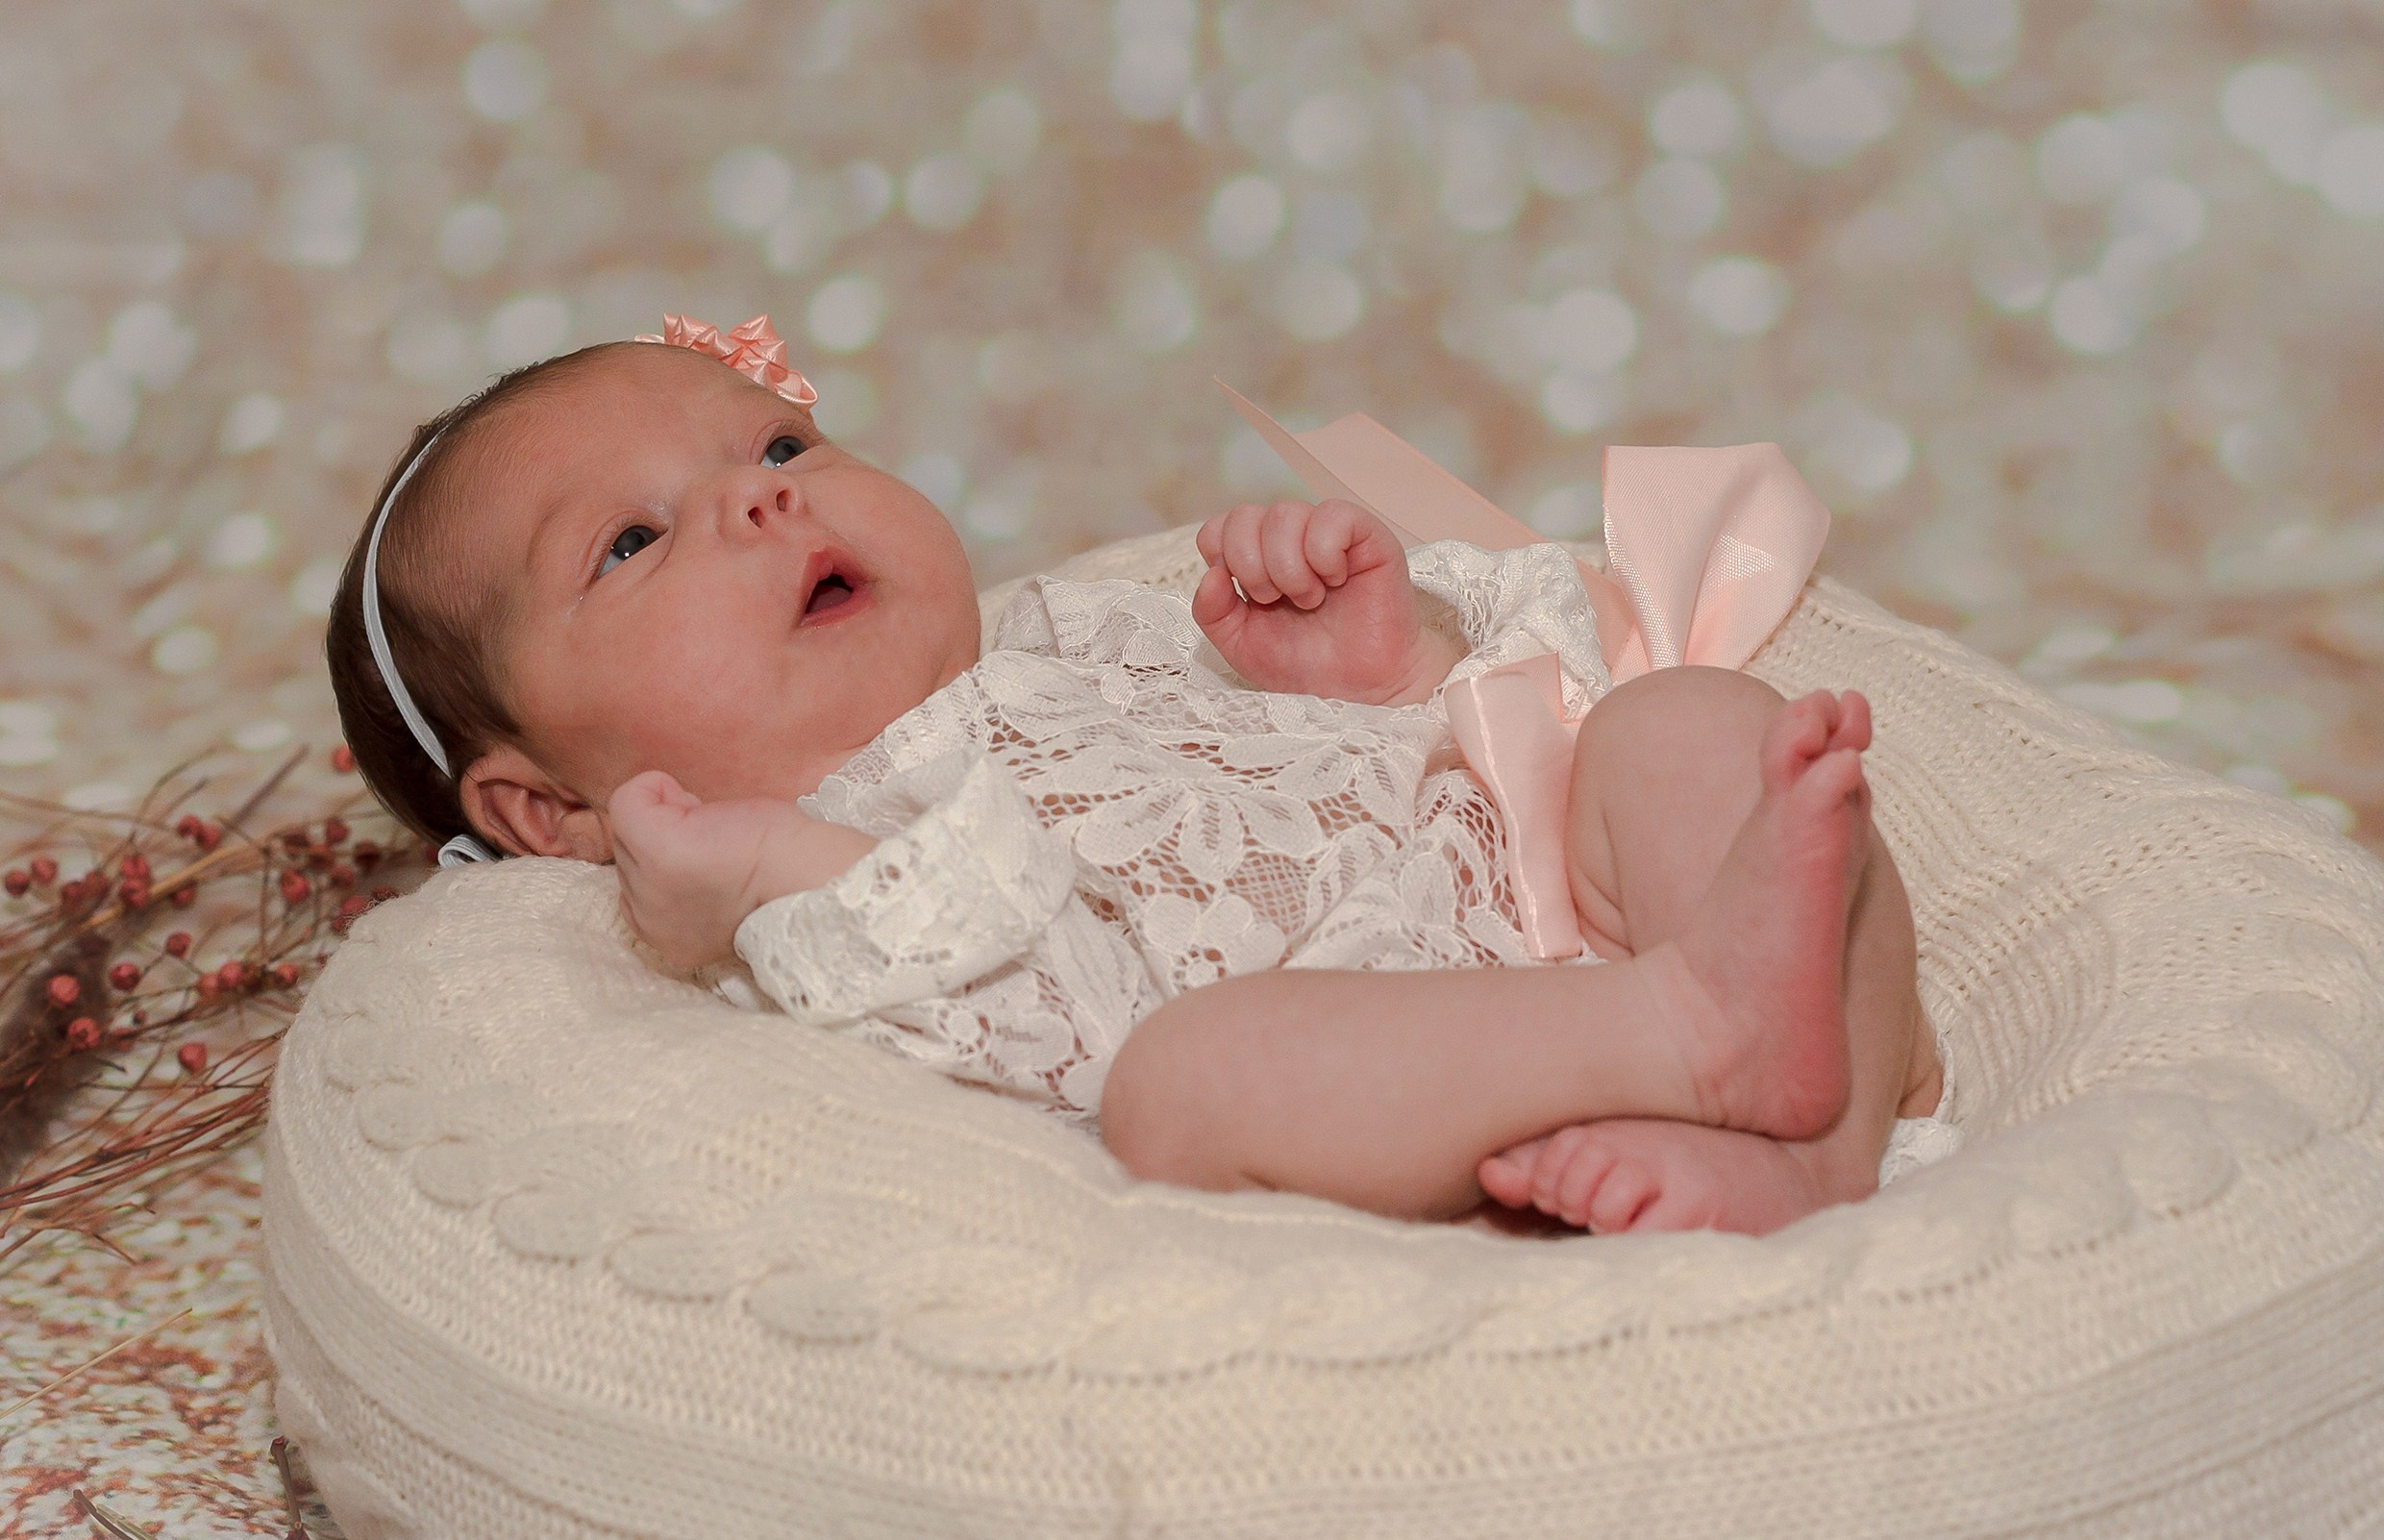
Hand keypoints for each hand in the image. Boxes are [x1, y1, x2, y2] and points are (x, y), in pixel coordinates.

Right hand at [609, 770, 874, 971]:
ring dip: (672, 811)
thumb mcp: (719, 892)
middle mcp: (646, 921)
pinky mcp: (654, 849)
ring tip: (717, 830)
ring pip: (628, 823)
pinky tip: (699, 806)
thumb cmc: (786, 876)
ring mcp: (644, 885)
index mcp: (665, 937)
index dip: (674, 852)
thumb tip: (666, 826)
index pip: (637, 878)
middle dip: (672, 829)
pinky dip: (659, 788)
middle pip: (628, 848)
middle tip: (722, 841)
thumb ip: (682, 879)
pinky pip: (628, 798)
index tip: (717, 858)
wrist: (812, 881)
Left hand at [1191, 498, 1457, 704]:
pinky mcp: (1365, 534)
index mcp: (1255, 559)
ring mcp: (1325, 533)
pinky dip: (1324, 552)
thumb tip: (1212, 573)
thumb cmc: (1305, 665)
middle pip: (1244, 516)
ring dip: (1289, 567)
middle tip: (1277, 601)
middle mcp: (1287, 539)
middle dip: (1251, 566)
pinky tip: (1336, 580)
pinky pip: (1332, 515)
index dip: (1223, 558)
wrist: (1361, 689)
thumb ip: (1213, 613)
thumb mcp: (1242, 647)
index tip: (1247, 597)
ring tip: (1310, 599)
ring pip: (1285, 513)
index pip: (1219, 527)